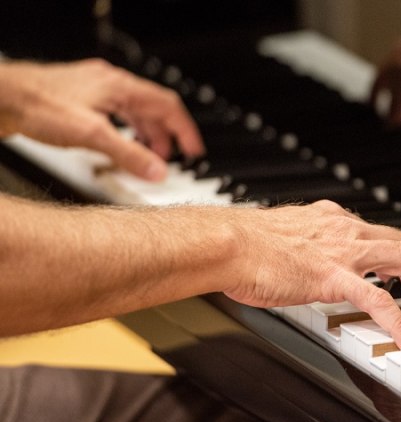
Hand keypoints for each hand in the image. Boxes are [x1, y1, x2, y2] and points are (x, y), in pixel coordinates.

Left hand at [0, 58, 203, 180]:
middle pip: (152, 108)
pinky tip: (118, 145)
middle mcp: (110, 84)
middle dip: (165, 135)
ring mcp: (94, 91)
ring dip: (145, 134)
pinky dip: (125, 131)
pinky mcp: (79, 100)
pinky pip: (115, 114)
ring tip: (147, 156)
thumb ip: (129, 155)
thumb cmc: (38, 105)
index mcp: (120, 86)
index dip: (185, 130)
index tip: (194, 150)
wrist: (1, 99)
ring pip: (133, 111)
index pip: (168, 105)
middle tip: (171, 158)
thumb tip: (158, 171)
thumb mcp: (92, 135)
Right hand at [223, 200, 400, 349]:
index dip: (398, 253)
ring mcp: (344, 252)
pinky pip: (379, 300)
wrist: (229, 244)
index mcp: (332, 219)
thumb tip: (306, 261)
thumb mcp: (285, 235)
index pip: (379, 233)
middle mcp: (345, 229)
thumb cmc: (246, 244)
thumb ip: (305, 244)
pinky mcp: (335, 277)